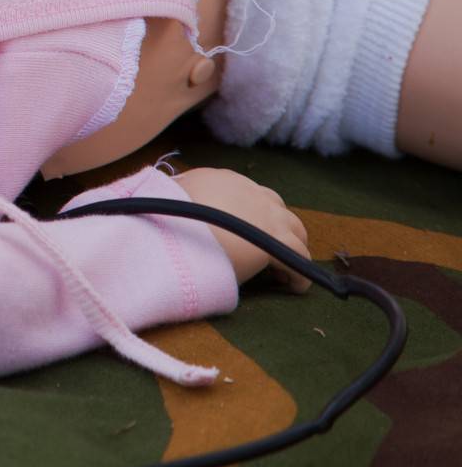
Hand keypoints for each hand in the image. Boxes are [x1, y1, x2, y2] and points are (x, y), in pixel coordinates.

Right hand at [174, 167, 311, 292]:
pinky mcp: (277, 242)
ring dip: (292, 247)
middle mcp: (251, 192)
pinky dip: (299, 273)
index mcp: (224, 180)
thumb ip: (179, 198)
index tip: (244, 232)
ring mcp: (268, 216)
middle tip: (265, 248)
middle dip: (277, 227)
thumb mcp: (169, 198)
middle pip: (278, 208)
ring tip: (281, 268)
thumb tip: (169, 200)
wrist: (175, 231)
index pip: (249, 193)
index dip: (251, 214)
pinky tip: (294, 286)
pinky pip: (300, 258)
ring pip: (296, 231)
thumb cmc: (166, 219)